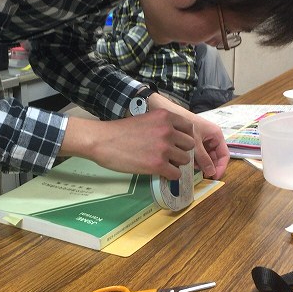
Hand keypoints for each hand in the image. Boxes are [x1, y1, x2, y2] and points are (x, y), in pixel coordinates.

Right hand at [60, 110, 195, 179]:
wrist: (102, 141)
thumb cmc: (120, 131)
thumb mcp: (145, 120)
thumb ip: (161, 126)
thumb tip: (174, 139)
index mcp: (165, 116)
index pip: (189, 128)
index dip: (184, 137)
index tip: (177, 143)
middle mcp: (168, 130)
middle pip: (190, 144)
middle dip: (181, 150)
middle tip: (169, 155)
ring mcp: (164, 148)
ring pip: (185, 160)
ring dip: (176, 163)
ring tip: (162, 163)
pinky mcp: (158, 164)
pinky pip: (176, 173)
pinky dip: (170, 175)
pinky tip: (160, 172)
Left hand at [148, 93, 228, 178]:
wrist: (168, 112)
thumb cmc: (185, 124)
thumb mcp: (195, 143)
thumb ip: (203, 158)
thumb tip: (211, 173)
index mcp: (216, 135)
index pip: (224, 155)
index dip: (221, 167)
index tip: (214, 177)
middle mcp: (211, 138)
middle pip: (214, 157)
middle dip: (209, 166)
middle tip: (201, 176)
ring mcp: (202, 140)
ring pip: (205, 156)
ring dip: (200, 164)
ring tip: (192, 168)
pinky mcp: (193, 142)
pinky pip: (197, 153)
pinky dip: (193, 159)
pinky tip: (186, 163)